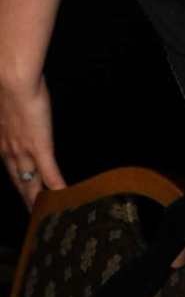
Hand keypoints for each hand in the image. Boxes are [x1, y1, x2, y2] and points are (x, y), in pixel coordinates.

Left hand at [0, 72, 64, 209]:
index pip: (11, 169)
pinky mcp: (41, 148)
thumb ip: (12, 114)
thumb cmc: (8, 85)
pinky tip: (66, 196)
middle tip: (33, 215)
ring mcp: (26, 152)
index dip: (17, 183)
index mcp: (3, 142)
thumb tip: (19, 116)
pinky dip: (57, 187)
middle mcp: (11, 153)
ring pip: (31, 184)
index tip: (22, 193)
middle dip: (26, 199)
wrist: (11, 80)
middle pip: (20, 182)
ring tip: (46, 215)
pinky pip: (50, 173)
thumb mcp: (7, 104)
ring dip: (37, 201)